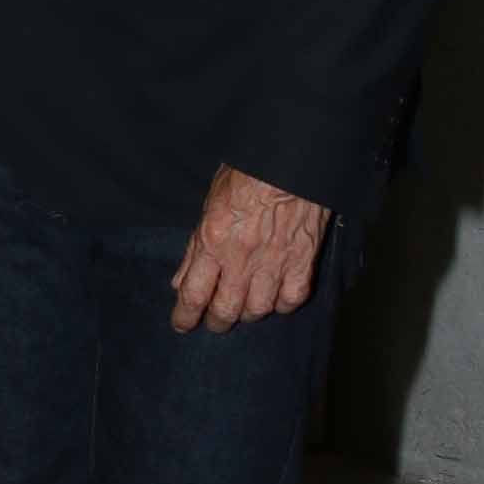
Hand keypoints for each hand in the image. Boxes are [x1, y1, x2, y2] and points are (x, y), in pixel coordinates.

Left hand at [170, 164, 328, 333]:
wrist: (291, 158)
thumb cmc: (248, 172)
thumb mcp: (209, 203)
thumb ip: (195, 247)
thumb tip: (182, 281)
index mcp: (213, 240)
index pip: (193, 294)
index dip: (185, 317)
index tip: (182, 325)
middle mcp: (242, 258)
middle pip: (226, 311)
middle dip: (216, 323)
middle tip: (215, 322)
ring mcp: (274, 262)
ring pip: (258, 310)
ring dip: (248, 313)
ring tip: (245, 308)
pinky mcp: (302, 261)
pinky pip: (291, 300)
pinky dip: (282, 305)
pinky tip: (276, 298)